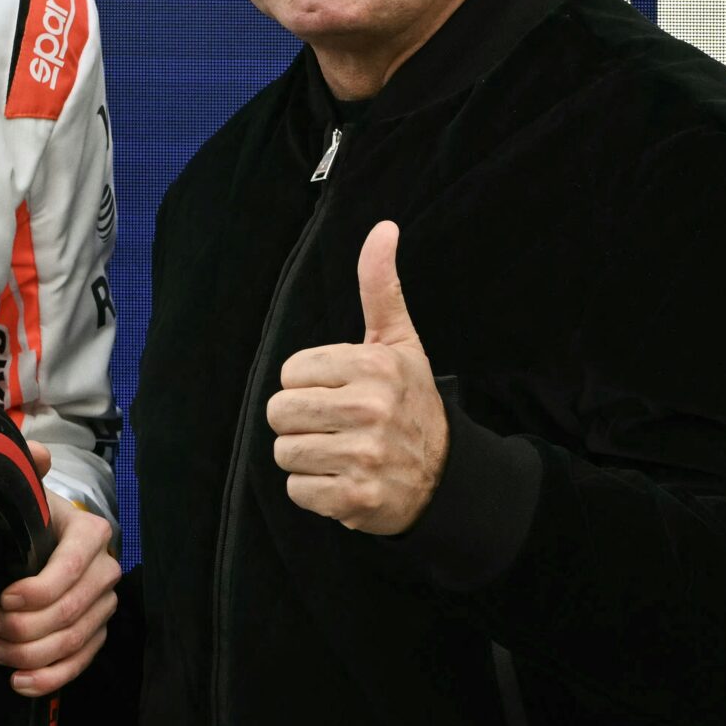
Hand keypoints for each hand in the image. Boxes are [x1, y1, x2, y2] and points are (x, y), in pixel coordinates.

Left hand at [0, 441, 121, 695]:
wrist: (46, 538)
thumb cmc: (32, 517)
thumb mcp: (28, 491)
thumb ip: (29, 469)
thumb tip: (37, 454)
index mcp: (90, 533)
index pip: (69, 569)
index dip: (36, 591)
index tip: (1, 598)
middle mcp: (106, 570)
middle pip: (70, 612)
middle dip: (24, 628)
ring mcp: (104, 605)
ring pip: (74, 641)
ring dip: (29, 655)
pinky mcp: (97, 633)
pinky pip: (81, 663)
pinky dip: (50, 679)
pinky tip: (20, 682)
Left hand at [267, 220, 448, 535]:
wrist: (446, 477)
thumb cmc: (410, 402)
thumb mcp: (399, 342)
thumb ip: (380, 287)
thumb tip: (383, 228)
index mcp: (373, 366)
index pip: (290, 372)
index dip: (309, 384)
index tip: (341, 392)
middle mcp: (369, 409)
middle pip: (279, 412)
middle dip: (301, 421)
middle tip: (336, 426)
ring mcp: (363, 456)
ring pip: (284, 451)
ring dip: (306, 457)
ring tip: (340, 453)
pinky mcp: (356, 498)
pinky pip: (297, 490)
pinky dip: (314, 491)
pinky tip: (344, 480)